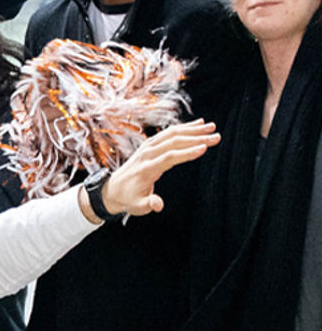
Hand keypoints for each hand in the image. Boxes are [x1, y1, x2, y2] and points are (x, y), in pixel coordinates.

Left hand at [90, 119, 219, 217]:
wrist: (113, 188)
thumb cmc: (129, 198)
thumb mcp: (137, 206)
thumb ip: (149, 204)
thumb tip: (158, 205)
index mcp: (146, 168)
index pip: (169, 158)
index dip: (186, 152)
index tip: (204, 148)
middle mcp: (147, 154)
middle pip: (173, 142)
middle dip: (196, 138)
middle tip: (217, 137)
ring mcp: (147, 147)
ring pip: (171, 134)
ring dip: (192, 130)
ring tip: (212, 127)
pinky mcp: (149, 144)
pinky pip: (168, 133)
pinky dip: (183, 127)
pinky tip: (198, 124)